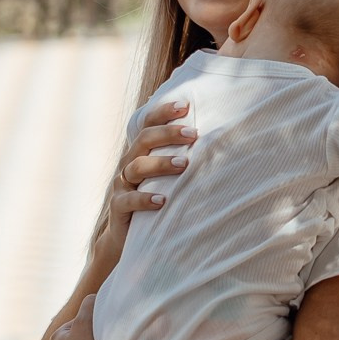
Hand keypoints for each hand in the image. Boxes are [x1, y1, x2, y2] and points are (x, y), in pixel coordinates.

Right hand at [105, 102, 193, 233]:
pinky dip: (144, 199)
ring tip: (183, 165)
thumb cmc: (156, 198)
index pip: (148, 124)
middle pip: (144, 140)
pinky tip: (162, 201)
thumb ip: (183, 159)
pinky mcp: (118, 206)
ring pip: (137, 167)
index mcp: (141, 152)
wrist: (128, 233)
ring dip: (161, 164)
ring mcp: (122, 184)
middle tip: (193, 134)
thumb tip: (220, 144)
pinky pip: (129, 200)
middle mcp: (129, 163)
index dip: (163, 113)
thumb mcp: (167, 177)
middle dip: (168, 134)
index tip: (185, 106)